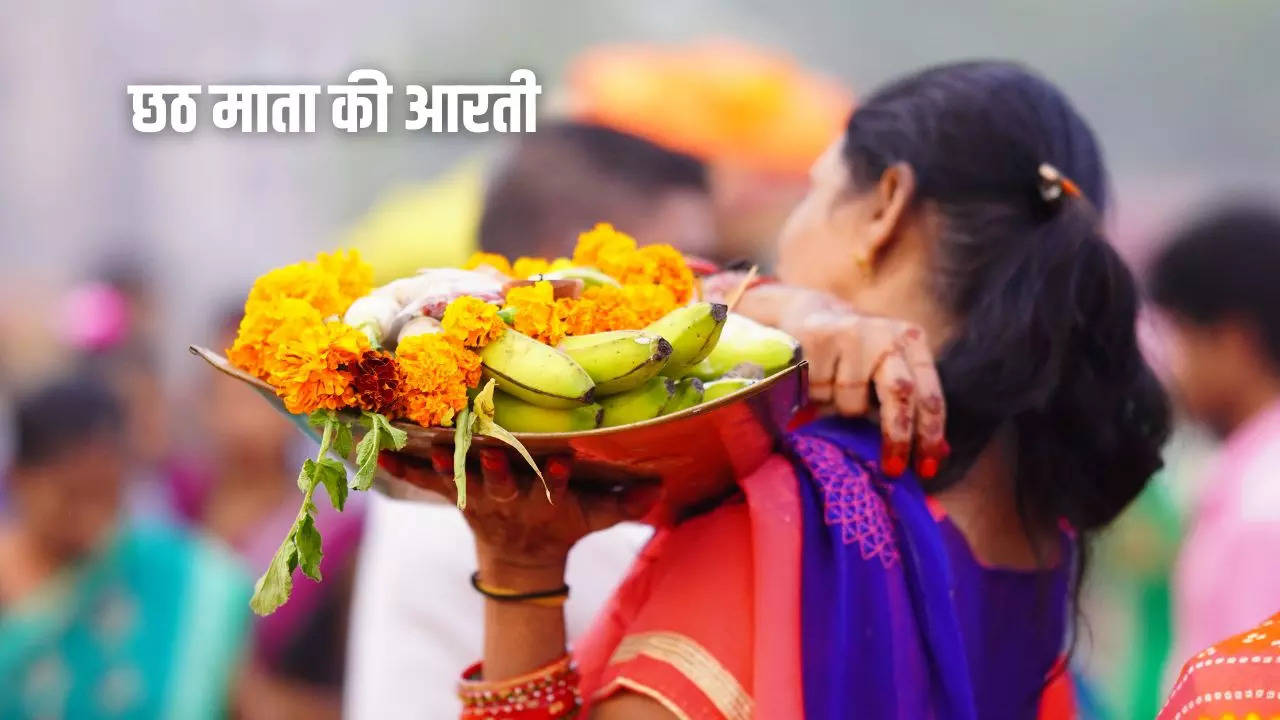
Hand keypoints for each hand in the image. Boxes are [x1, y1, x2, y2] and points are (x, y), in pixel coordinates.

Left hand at [378, 448, 661, 577]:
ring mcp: (475, 495)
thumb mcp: (596, 517)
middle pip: (500, 483)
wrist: (518, 559)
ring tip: (428, 449)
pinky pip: (422, 480)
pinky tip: (380, 452)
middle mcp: (507, 497)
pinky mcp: (451, 491)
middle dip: (496, 467)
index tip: (562, 463)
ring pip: (458, 479)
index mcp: (543, 500)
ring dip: (444, 466)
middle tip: (490, 449)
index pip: (554, 489)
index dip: (557, 479)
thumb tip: (661, 488)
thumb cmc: (561, 524)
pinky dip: (401, 467)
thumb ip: (626, 503)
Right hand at [726, 281, 949, 478]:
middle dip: (896, 435)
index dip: (930, 434)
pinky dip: (813, 400)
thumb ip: (912, 407)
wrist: (809, 314)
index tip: (926, 470)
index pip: (930, 394)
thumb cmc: (855, 358)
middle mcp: (886, 334)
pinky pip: (819, 393)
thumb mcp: (889, 372)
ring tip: (828, 392)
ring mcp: (851, 333)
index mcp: (912, 342)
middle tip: (892, 468)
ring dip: (839, 412)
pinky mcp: (818, 338)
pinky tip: (808, 381)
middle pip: (899, 393)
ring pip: (851, 401)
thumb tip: (941, 452)